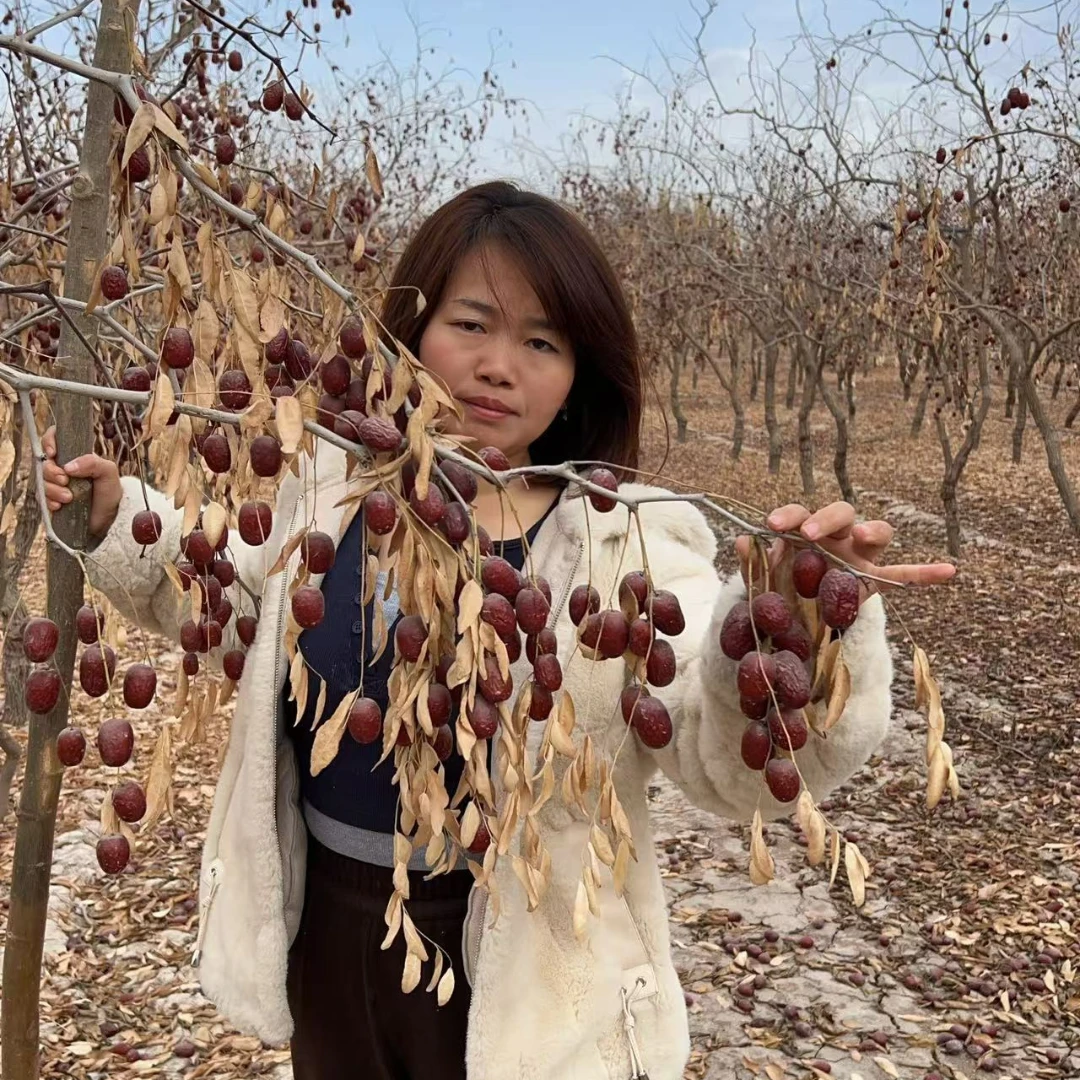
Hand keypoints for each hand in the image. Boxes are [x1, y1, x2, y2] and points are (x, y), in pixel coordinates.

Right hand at [41, 425, 123, 538]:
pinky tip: (60, 506)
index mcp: (74, 456)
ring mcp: (55, 484)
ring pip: (41, 481)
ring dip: (52, 490)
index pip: (54, 438)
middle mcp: (62, 468)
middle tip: (65, 481)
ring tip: (69, 498)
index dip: (49, 441)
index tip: (53, 453)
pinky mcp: (51, 499)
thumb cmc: (110, 491)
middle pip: (44, 463)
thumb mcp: (108, 472)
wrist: (109, 518)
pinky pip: (41, 498)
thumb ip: (92, 462)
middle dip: (52, 472)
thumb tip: (68, 466)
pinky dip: (49, 501)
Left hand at [735, 500, 955, 605]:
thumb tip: (740, 541)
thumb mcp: (763, 580)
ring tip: (863, 536)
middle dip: (826, 518)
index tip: (773, 525)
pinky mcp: (876, 578)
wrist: (796, 622)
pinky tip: (950, 571)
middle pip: (841, 512)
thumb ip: (754, 562)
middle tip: (807, 534)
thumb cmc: (780, 590)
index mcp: (806, 532)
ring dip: (872, 529)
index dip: (789, 515)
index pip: (801, 514)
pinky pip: (904, 574)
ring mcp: (860, 554)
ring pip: (876, 530)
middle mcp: (836, 536)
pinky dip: (926, 573)